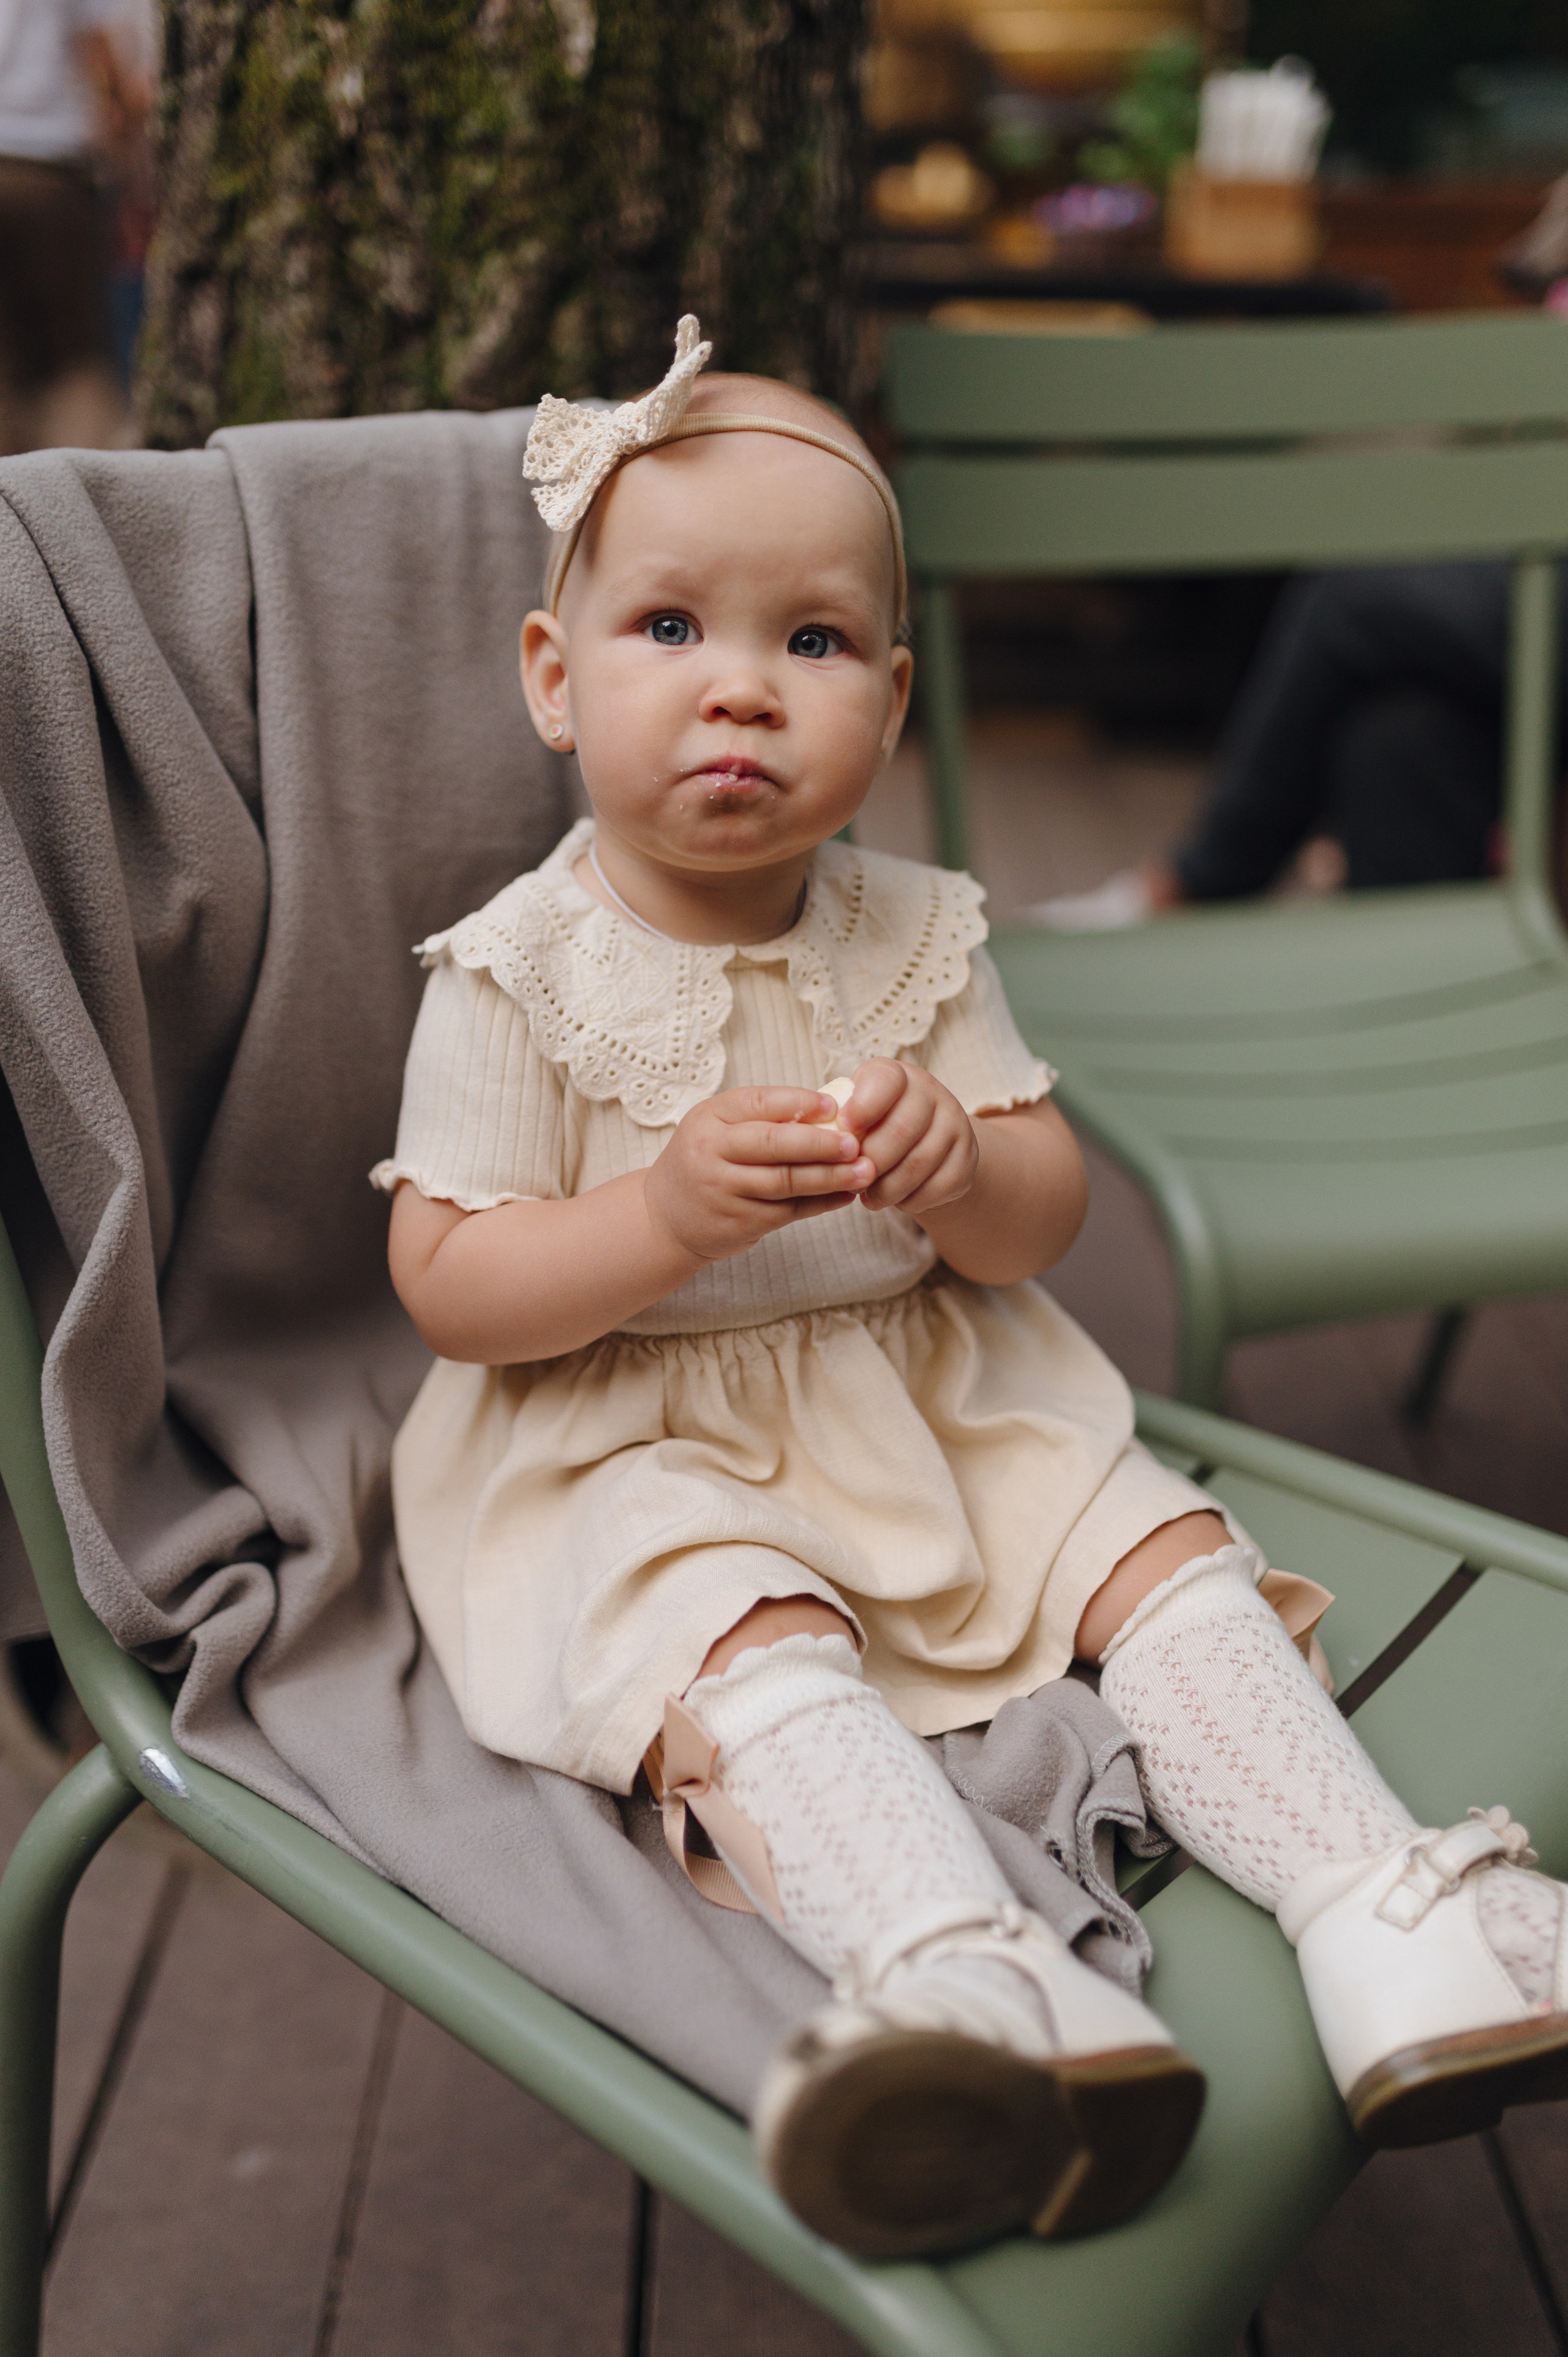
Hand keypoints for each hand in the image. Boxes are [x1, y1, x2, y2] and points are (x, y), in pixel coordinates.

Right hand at [644, 1086, 875, 1264]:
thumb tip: (830, 1110)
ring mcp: (723, 1189)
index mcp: (709, 1117)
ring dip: (830, 1177)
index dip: (799, 1103)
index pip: (759, 1103)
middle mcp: (711, 1151)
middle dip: (821, 1143)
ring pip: (785, 1181)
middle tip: (856, 1144)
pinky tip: (845, 1195)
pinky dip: (820, 1203)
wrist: (664, 1216)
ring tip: (864, 1172)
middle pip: (774, 1144)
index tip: (834, 1106)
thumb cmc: (705, 1162)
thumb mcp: (718, 1128)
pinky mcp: (737, 1222)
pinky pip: (788, 1211)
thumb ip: (761, 1118)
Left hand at [841, 1060, 977, 1215]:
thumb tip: (822, 1143)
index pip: (885, 1082)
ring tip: (870, 1199)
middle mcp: (932, 1092)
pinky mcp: (968, 1157)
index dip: (863, 1107)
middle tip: (852, 1182)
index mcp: (897, 1076)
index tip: (845, 1128)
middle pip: (901, 1130)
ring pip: (919, 1163)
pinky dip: (914, 1200)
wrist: (928, 1143)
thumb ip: (841, 1121)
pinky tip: (899, 1201)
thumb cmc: (876, 1127)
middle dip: (871, 1163)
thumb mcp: (858, 1113)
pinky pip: (940, 1185)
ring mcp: (955, 1123)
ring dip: (889, 1189)